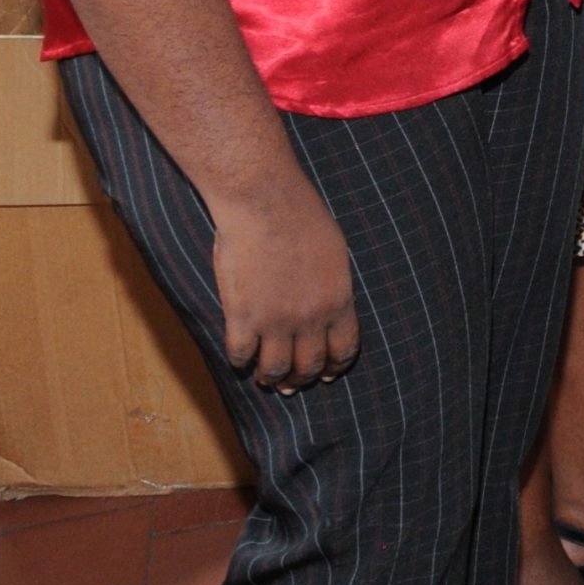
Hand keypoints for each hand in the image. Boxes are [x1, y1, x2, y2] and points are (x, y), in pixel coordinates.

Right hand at [212, 175, 357, 392]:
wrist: (265, 201)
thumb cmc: (302, 217)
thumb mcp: (335, 253)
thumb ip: (334, 287)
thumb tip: (333, 311)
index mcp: (338, 300)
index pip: (343, 350)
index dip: (335, 367)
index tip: (327, 375)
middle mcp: (310, 318)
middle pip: (309, 366)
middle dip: (302, 378)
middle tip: (293, 383)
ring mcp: (275, 320)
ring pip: (275, 371)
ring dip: (270, 378)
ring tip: (265, 377)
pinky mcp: (242, 317)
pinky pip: (240, 356)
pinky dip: (240, 362)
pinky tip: (240, 357)